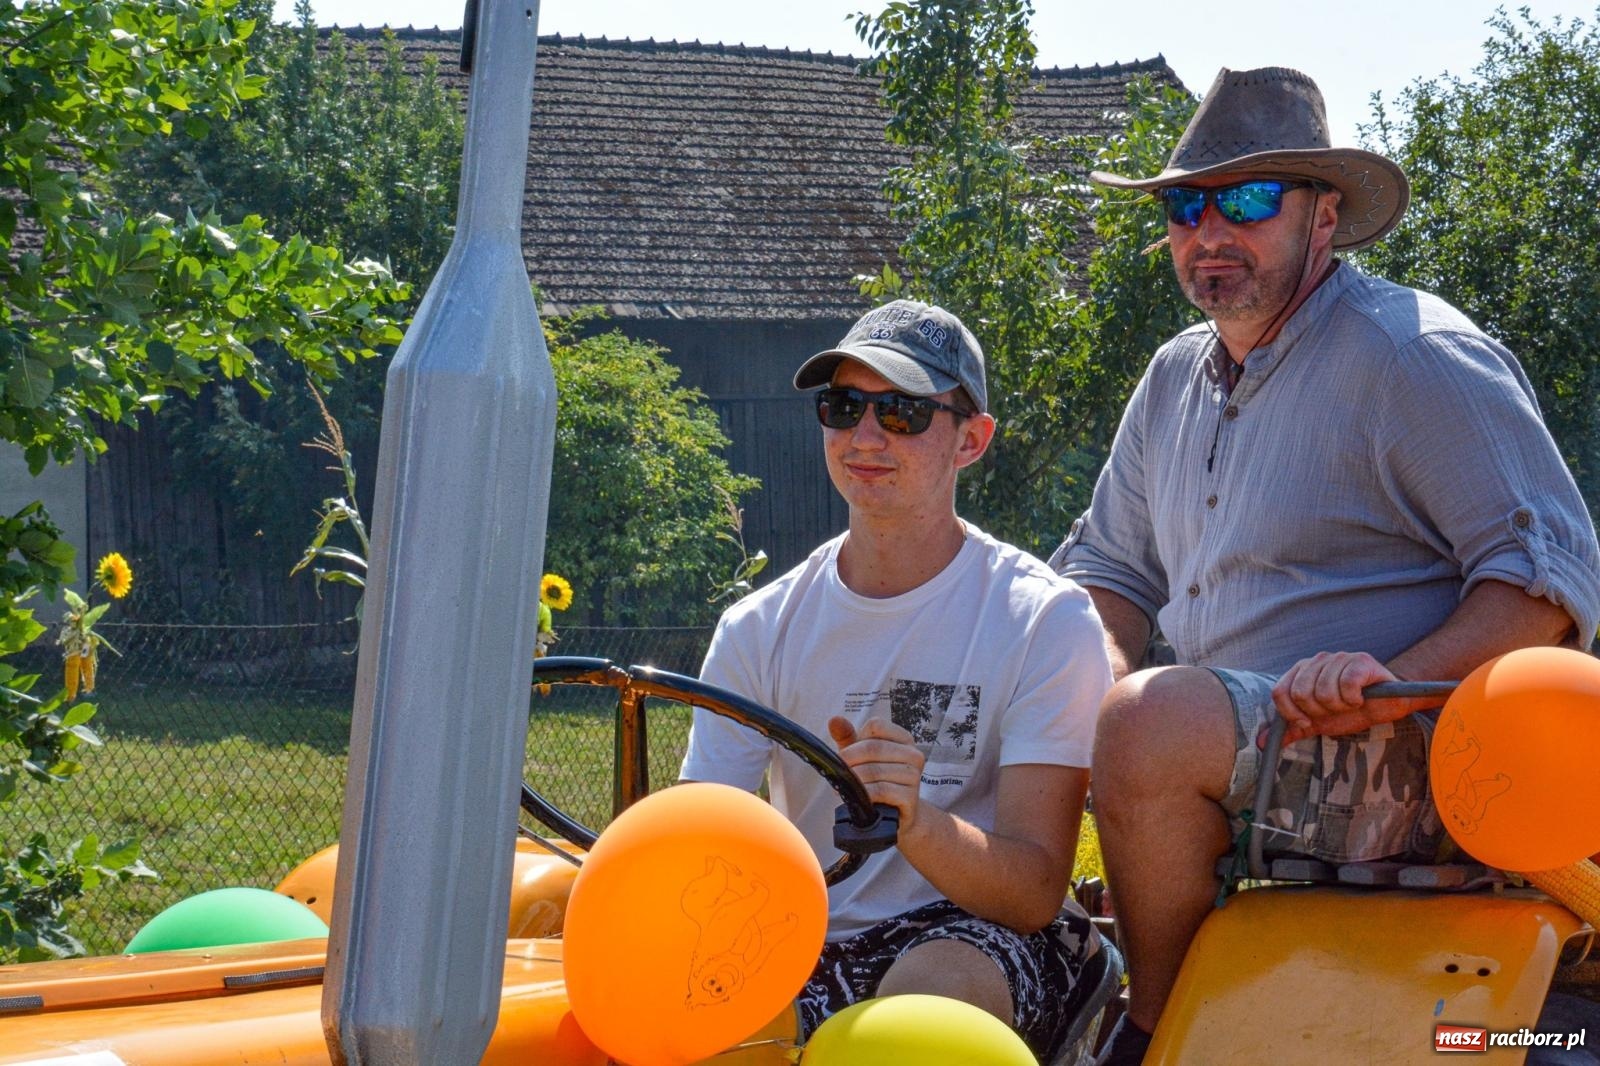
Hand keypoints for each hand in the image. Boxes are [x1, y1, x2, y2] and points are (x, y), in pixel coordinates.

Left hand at [828, 716, 924, 834]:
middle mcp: (913, 754)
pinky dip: (864, 793)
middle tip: (838, 771)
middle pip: (873, 747)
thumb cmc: (877, 780)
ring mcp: (914, 776)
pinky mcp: (911, 797)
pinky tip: (858, 798)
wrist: (896, 814)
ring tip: (845, 787)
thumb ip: (848, 736)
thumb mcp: (861, 756)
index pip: (876, 726)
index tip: (845, 755)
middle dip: (850, 760)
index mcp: (903, 738)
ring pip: (875, 770)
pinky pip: (881, 790)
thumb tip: (834, 720)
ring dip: (854, 779)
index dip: (856, 740)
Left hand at [1271, 651, 1436, 743]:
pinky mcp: (1360, 661)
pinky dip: (1354, 699)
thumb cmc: (1349, 711)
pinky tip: (1360, 698)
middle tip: (1334, 711)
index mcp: (1301, 671)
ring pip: (1325, 692)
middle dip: (1319, 712)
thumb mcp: (1317, 722)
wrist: (1386, 706)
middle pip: (1301, 694)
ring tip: (1349, 704)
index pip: (1280, 692)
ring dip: (1340, 707)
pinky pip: (1347, 685)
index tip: (1309, 722)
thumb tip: (1260, 743)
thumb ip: (1290, 729)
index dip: (1292, 713)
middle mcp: (1316, 659)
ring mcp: (1338, 657)